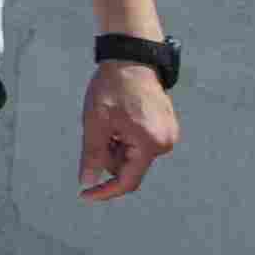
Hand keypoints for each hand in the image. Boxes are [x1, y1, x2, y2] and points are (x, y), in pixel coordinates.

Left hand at [77, 57, 179, 200]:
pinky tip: (121, 118)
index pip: (127, 181)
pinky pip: (141, 144)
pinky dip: (126, 138)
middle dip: (109, 155)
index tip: (85, 195)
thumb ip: (91, 155)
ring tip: (111, 119)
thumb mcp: (95, 122)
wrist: (132, 59)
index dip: (105, 191)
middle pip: (128, 167)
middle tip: (98, 130)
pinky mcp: (167, 128)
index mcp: (150, 144)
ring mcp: (169, 136)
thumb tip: (86, 182)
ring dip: (116, 145)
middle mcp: (165, 144)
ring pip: (134, 156)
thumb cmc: (111, 88)